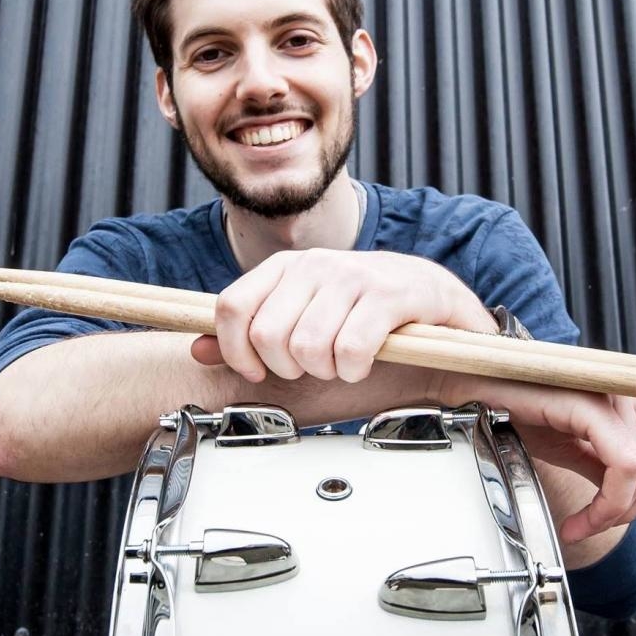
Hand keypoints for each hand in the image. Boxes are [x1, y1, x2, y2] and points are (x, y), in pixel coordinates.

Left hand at [191, 249, 492, 382]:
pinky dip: (354, 370)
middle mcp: (316, 265)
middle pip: (267, 335)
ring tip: (342, 364)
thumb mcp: (302, 322)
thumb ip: (248, 335)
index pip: (232, 307)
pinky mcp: (390, 295)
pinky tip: (365, 364)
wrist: (437, 301)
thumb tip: (199, 348)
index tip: (258, 370)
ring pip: (307, 346)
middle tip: (314, 368)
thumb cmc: (366, 316)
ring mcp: (353, 276)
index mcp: (287, 268)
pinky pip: (351, 349)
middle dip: (288, 368)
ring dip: (325, 371)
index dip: (237, 352)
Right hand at [439, 375, 635, 542]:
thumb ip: (606, 466)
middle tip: (597, 527)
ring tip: (584, 524)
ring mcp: (608, 391)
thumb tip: (629, 500)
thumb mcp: (570, 447)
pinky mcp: (589, 403)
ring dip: (617, 512)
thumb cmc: (508, 408)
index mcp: (623, 396)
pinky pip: (626, 465)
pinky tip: (581, 520)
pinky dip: (608, 504)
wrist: (468, 388)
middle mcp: (622, 388)